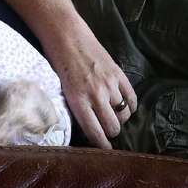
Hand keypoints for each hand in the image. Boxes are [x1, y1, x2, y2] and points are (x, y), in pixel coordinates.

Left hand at [44, 26, 137, 148]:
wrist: (66, 35)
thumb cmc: (56, 61)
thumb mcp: (60, 88)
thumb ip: (74, 106)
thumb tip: (84, 126)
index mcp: (77, 101)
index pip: (95, 132)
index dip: (102, 146)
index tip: (105, 152)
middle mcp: (96, 95)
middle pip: (113, 127)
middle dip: (110, 132)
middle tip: (105, 129)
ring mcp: (110, 85)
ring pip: (124, 115)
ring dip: (119, 119)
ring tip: (112, 115)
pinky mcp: (119, 74)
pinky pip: (132, 99)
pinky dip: (130, 106)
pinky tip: (124, 106)